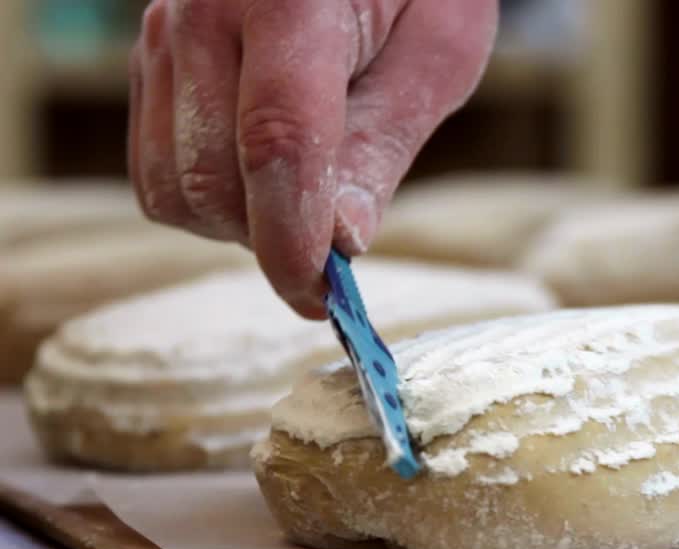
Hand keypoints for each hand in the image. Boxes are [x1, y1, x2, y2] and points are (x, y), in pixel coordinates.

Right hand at [128, 0, 497, 316]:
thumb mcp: (438, 53)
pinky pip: (156, 168)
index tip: (322, 296)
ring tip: (305, 196)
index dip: (294, 237)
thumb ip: (384, 145)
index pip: (276, 142)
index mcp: (288, 0)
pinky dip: (209, 199)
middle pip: (212, 179)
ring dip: (239, 224)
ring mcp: (162, 32)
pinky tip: (264, 176)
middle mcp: (201, 10)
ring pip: (172, 186)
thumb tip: (341, 242)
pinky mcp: (148, 58)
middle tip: (335, 248)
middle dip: (273, 238)